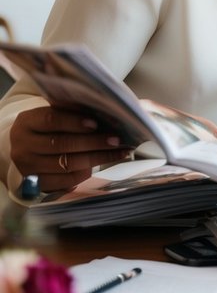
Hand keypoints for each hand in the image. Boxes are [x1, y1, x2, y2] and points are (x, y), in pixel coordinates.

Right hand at [9, 105, 131, 192]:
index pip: (51, 120)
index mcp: (26, 122)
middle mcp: (23, 146)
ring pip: (66, 165)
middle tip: (116, 140)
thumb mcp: (52, 113)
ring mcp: (28, 168)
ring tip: (117, 152)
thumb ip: (72, 109)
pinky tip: (100, 165)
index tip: (96, 123)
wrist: (24, 149)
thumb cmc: (46, 127)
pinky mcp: (36, 185)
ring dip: (95, 158)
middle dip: (93, 142)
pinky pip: (65, 182)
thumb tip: (106, 107)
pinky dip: (85, 173)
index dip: (74, 122)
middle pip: (61, 145)